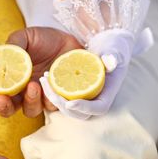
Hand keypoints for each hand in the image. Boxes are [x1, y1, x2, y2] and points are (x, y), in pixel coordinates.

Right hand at [0, 27, 81, 117]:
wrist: (71, 40)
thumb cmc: (45, 40)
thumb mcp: (26, 37)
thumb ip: (11, 44)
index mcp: (10, 78)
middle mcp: (22, 91)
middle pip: (8, 109)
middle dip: (2, 107)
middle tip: (2, 98)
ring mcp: (40, 97)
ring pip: (30, 110)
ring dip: (29, 100)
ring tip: (33, 85)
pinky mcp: (57, 99)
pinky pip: (51, 106)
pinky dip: (49, 98)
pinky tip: (50, 84)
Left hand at [38, 28, 152, 119]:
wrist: (106, 44)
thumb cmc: (113, 47)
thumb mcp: (115, 49)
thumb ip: (114, 55)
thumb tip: (112, 61)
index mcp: (107, 93)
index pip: (99, 108)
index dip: (85, 108)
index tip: (70, 102)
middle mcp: (95, 100)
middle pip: (79, 114)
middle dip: (63, 105)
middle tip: (50, 91)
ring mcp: (82, 98)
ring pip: (66, 108)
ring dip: (52, 98)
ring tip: (43, 79)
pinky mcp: (72, 92)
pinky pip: (60, 98)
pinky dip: (50, 91)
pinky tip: (42, 77)